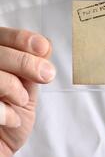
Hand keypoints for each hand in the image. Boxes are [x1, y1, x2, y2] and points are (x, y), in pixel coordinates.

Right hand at [0, 27, 55, 156]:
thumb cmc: (11, 117)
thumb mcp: (26, 88)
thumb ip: (33, 66)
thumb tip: (45, 45)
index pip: (0, 36)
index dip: (20, 38)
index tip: (43, 47)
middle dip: (25, 61)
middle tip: (47, 74)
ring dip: (13, 87)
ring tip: (21, 101)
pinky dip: (4, 112)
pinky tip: (11, 120)